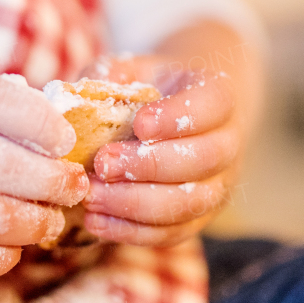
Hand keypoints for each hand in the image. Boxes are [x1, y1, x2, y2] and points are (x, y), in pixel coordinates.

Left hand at [80, 56, 242, 246]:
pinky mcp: (199, 217)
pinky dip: (133, 232)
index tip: (138, 124)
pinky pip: (173, 233)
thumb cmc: (152, 89)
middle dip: (149, 166)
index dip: (176, 118)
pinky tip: (96, 220)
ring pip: (190, 203)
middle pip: (202, 160)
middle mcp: (229, 143)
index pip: (212, 106)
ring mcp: (219, 185)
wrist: (183, 117)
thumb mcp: (134, 69)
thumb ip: (109, 75)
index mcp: (219, 96)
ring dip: (137, 204)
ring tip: (92, 197)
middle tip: (103, 163)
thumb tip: (74, 93)